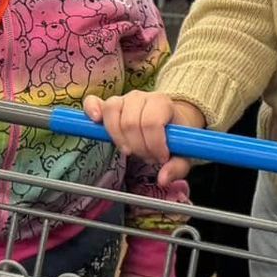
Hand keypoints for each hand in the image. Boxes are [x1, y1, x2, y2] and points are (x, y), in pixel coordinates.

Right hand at [82, 92, 203, 186]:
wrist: (171, 120)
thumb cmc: (175, 136)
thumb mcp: (184, 152)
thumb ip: (177, 166)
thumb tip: (162, 179)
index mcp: (162, 103)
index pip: (151, 122)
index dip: (154, 144)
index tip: (161, 156)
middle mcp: (142, 97)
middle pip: (130, 122)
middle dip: (138, 146)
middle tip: (147, 156)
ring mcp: (124, 99)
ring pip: (112, 113)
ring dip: (119, 138)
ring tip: (130, 148)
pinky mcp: (110, 104)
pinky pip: (94, 102)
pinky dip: (92, 109)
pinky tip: (95, 120)